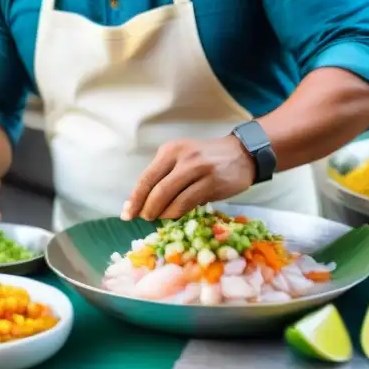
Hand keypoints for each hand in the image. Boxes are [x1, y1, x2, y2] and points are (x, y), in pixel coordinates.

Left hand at [121, 136, 255, 221]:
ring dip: (161, 213)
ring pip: (171, 198)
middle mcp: (182, 157)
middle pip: (156, 189)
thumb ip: (164, 175)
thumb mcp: (182, 158)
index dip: (135, 198)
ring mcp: (198, 170)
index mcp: (170, 150)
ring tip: (159, 217)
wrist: (242, 154)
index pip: (146, 177)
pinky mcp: (211, 183)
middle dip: (146, 208)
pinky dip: (176, 213)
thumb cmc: (207, 159)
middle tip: (144, 218)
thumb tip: (143, 201)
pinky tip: (173, 215)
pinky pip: (187, 203)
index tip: (126, 213)